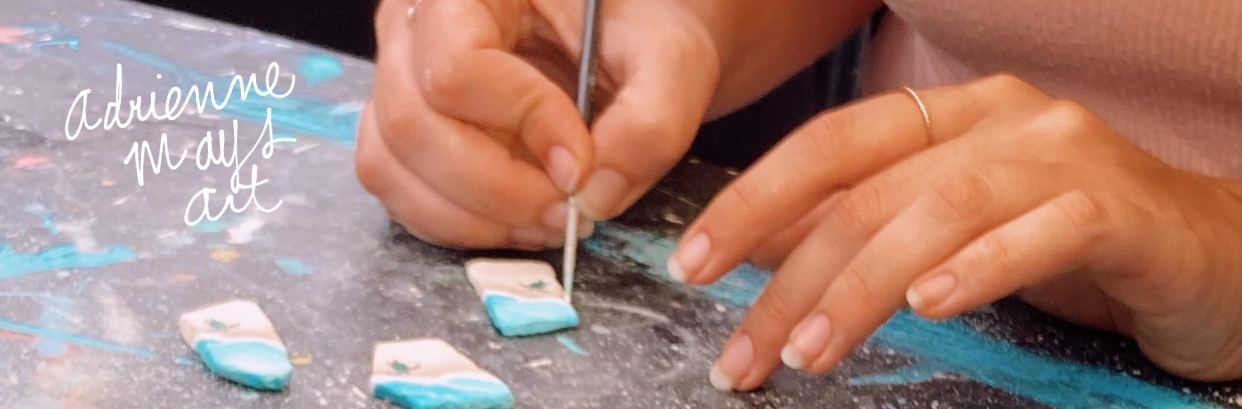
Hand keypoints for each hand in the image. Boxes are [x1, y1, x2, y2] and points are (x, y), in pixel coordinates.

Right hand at [356, 0, 720, 248]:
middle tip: (567, 213)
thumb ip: (649, 125)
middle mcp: (412, 26)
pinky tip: (520, 221)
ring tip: (549, 220)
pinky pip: (400, 193)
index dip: (520, 126)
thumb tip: (593, 198)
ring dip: (473, 217)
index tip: (581, 160)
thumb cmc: (638, 31)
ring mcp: (397, 81)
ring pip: (392, 167)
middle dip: (496, 189)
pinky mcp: (401, 132)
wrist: (625, 38)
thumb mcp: (671, 60)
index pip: (457, 68)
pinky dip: (458, 225)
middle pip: (412, 125)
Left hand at [668, 74, 1241, 389]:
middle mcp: (1003, 120)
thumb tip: (765, 254)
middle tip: (746, 350)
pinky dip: (976, 269)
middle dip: (790, 276)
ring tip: (810, 350)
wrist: (1214, 256)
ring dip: (862, 286)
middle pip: (870, 190)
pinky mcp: (1122, 209)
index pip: (829, 145)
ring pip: (938, 210)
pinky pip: (1038, 233)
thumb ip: (870, 229)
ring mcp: (1065, 157)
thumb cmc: (1070, 244)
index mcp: (951, 116)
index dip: (752, 201)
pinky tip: (930, 307)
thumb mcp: (951, 230)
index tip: (693, 263)